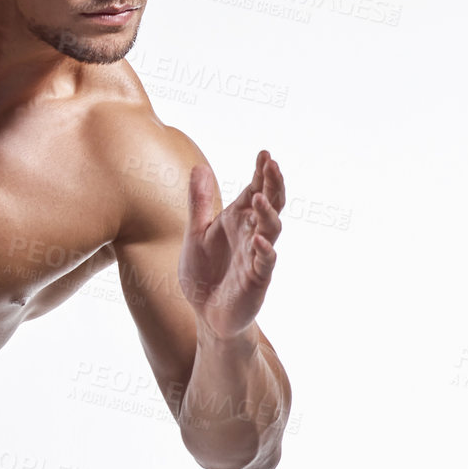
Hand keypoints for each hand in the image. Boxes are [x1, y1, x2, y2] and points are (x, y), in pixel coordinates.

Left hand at [179, 150, 284, 339]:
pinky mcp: (257, 280)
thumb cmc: (204, 274)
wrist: (206, 314)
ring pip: (271, 230)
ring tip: (258, 198)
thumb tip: (199, 166)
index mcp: (237, 221)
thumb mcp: (195, 235)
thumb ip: (198, 204)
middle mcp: (251, 234)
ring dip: (267, 213)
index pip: (254, 191)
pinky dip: (264, 250)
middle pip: (269, 204)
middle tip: (272, 164)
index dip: (260, 173)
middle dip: (272, 185)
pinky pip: (265, 263)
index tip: (264, 154)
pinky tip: (257, 239)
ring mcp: (257, 257)